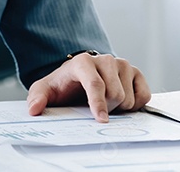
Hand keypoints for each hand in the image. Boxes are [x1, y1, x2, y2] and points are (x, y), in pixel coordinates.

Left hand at [26, 53, 150, 121]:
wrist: (78, 78)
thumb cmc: (63, 85)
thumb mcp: (45, 90)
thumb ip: (37, 98)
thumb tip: (34, 109)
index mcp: (83, 62)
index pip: (95, 84)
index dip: (99, 104)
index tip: (101, 120)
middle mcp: (105, 60)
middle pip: (116, 95)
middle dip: (107, 108)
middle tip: (95, 108)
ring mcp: (123, 64)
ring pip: (129, 98)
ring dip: (119, 107)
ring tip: (106, 102)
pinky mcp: (136, 72)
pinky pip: (144, 96)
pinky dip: (134, 104)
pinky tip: (121, 101)